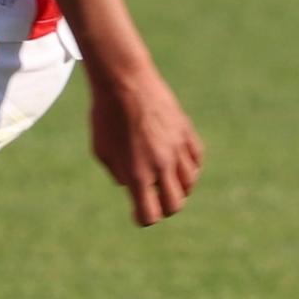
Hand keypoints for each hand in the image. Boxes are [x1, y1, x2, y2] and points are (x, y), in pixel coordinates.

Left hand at [86, 64, 204, 225]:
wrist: (124, 81)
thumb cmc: (105, 116)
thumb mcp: (102, 150)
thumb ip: (118, 173)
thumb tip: (132, 185)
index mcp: (137, 174)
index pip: (150, 214)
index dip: (144, 218)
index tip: (139, 213)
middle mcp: (161, 165)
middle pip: (175, 205)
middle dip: (164, 207)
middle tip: (155, 199)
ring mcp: (177, 149)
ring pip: (189, 183)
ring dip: (178, 187)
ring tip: (165, 179)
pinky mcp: (186, 132)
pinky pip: (196, 160)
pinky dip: (189, 167)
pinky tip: (177, 162)